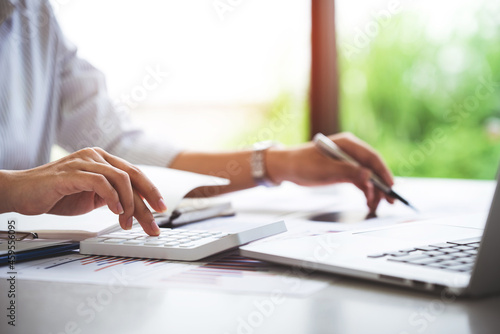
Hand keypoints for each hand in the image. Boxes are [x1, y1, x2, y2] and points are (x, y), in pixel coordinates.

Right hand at [0, 148, 166, 234]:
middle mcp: (97, 156)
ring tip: (127, 223)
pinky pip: (101, 182)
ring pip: (121, 179)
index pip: (135, 174)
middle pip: (133, 176)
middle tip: (154, 223)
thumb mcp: (91, 196)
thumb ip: (111, 196)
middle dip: (147, 201)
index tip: (161, 209)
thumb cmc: (56, 194)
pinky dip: (112, 198)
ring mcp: (84, 162)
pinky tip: (115, 211)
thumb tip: (134, 208)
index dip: (151, 191)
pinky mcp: (72, 172)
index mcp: (103, 160)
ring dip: (129, 205)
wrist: (22, 192)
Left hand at [267, 132, 394, 212]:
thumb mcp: (324, 169)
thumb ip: (347, 171)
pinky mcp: (344, 172)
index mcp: (347, 144)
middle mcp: (351, 152)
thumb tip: (368, 175)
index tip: (391, 185)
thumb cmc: (303, 164)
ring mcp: (348, 162)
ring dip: (374, 192)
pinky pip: (360, 182)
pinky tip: (369, 203)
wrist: (287, 167)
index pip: (371, 157)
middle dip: (382, 185)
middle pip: (372, 168)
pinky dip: (365, 193)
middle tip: (391, 201)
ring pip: (368, 177)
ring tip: (377, 207)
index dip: (383, 171)